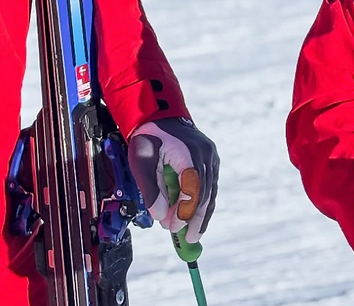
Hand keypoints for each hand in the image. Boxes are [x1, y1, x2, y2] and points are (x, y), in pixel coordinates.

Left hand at [128, 117, 218, 243]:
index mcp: (189, 152)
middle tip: (189, 240)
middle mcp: (205, 154)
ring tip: (194, 234)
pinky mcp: (210, 158)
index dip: (184, 211)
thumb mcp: (142, 161)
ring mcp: (210, 155)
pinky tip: (197, 216)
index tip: (172, 227)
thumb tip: (161, 216)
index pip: (192, 189)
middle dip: (195, 218)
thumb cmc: (148, 136)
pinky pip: (209, 184)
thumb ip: (151, 189)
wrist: (158, 113)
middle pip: (205, 192)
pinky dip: (203, 202)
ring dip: (202, 213)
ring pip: (210, 190)